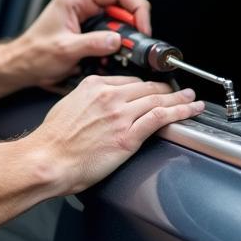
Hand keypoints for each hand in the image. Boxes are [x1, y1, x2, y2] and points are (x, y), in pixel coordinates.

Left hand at [9, 0, 152, 89]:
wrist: (21, 65)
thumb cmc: (34, 54)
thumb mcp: (65, 50)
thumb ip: (93, 44)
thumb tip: (117, 40)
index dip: (136, 7)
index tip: (143, 27)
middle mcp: (82, 0)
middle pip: (121, 5)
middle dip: (132, 25)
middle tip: (136, 45)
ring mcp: (85, 13)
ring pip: (118, 19)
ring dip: (124, 37)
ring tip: (124, 54)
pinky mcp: (87, 26)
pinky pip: (110, 30)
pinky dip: (115, 44)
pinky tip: (112, 57)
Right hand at [27, 75, 203, 194]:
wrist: (48, 159)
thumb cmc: (53, 140)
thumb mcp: (68, 106)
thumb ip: (87, 100)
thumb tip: (97, 105)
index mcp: (94, 86)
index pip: (129, 80)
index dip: (147, 85)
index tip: (154, 89)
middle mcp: (109, 96)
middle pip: (148, 87)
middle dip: (167, 89)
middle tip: (180, 92)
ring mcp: (120, 115)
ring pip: (158, 100)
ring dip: (180, 99)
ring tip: (192, 100)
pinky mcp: (128, 136)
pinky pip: (160, 119)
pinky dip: (179, 112)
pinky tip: (189, 111)